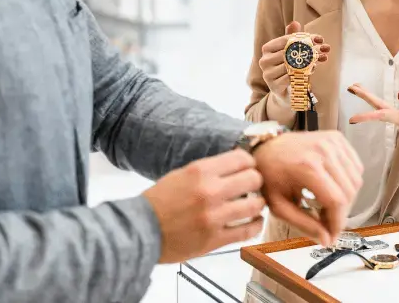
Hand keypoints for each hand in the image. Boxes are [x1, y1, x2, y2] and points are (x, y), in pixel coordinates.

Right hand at [142, 149, 265, 263]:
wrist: (141, 230)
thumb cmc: (159, 202)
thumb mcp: (182, 174)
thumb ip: (209, 171)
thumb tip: (237, 167)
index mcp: (200, 171)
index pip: (242, 159)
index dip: (249, 163)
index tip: (248, 168)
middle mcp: (210, 192)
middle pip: (253, 179)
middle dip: (256, 182)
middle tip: (252, 187)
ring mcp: (214, 217)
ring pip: (255, 205)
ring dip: (257, 204)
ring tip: (253, 205)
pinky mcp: (215, 239)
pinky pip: (248, 230)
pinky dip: (255, 225)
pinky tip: (254, 222)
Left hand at [252, 131, 362, 246]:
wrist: (266, 148)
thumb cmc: (269, 175)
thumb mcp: (279, 205)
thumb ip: (303, 224)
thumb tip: (326, 240)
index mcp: (307, 166)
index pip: (336, 201)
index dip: (337, 223)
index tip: (332, 236)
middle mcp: (323, 150)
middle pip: (349, 192)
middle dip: (341, 214)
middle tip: (327, 223)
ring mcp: (332, 142)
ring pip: (356, 180)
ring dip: (346, 199)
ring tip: (328, 206)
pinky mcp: (337, 139)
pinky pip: (356, 167)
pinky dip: (349, 182)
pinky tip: (333, 188)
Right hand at [259, 21, 330, 94]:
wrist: (285, 91)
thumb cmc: (287, 67)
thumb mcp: (289, 51)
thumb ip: (291, 37)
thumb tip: (295, 23)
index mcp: (267, 49)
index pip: (286, 40)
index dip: (304, 38)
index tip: (320, 39)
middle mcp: (264, 60)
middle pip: (289, 52)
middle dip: (310, 49)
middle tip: (325, 48)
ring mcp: (267, 74)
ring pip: (290, 65)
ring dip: (309, 62)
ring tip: (321, 59)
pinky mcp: (274, 86)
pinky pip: (290, 78)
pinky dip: (302, 74)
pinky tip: (311, 71)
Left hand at [347, 85, 398, 141]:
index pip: (385, 116)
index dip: (367, 116)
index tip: (352, 119)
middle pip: (381, 111)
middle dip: (365, 98)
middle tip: (350, 87)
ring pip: (386, 111)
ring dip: (371, 100)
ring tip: (356, 86)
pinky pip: (393, 112)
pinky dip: (382, 105)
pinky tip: (380, 99)